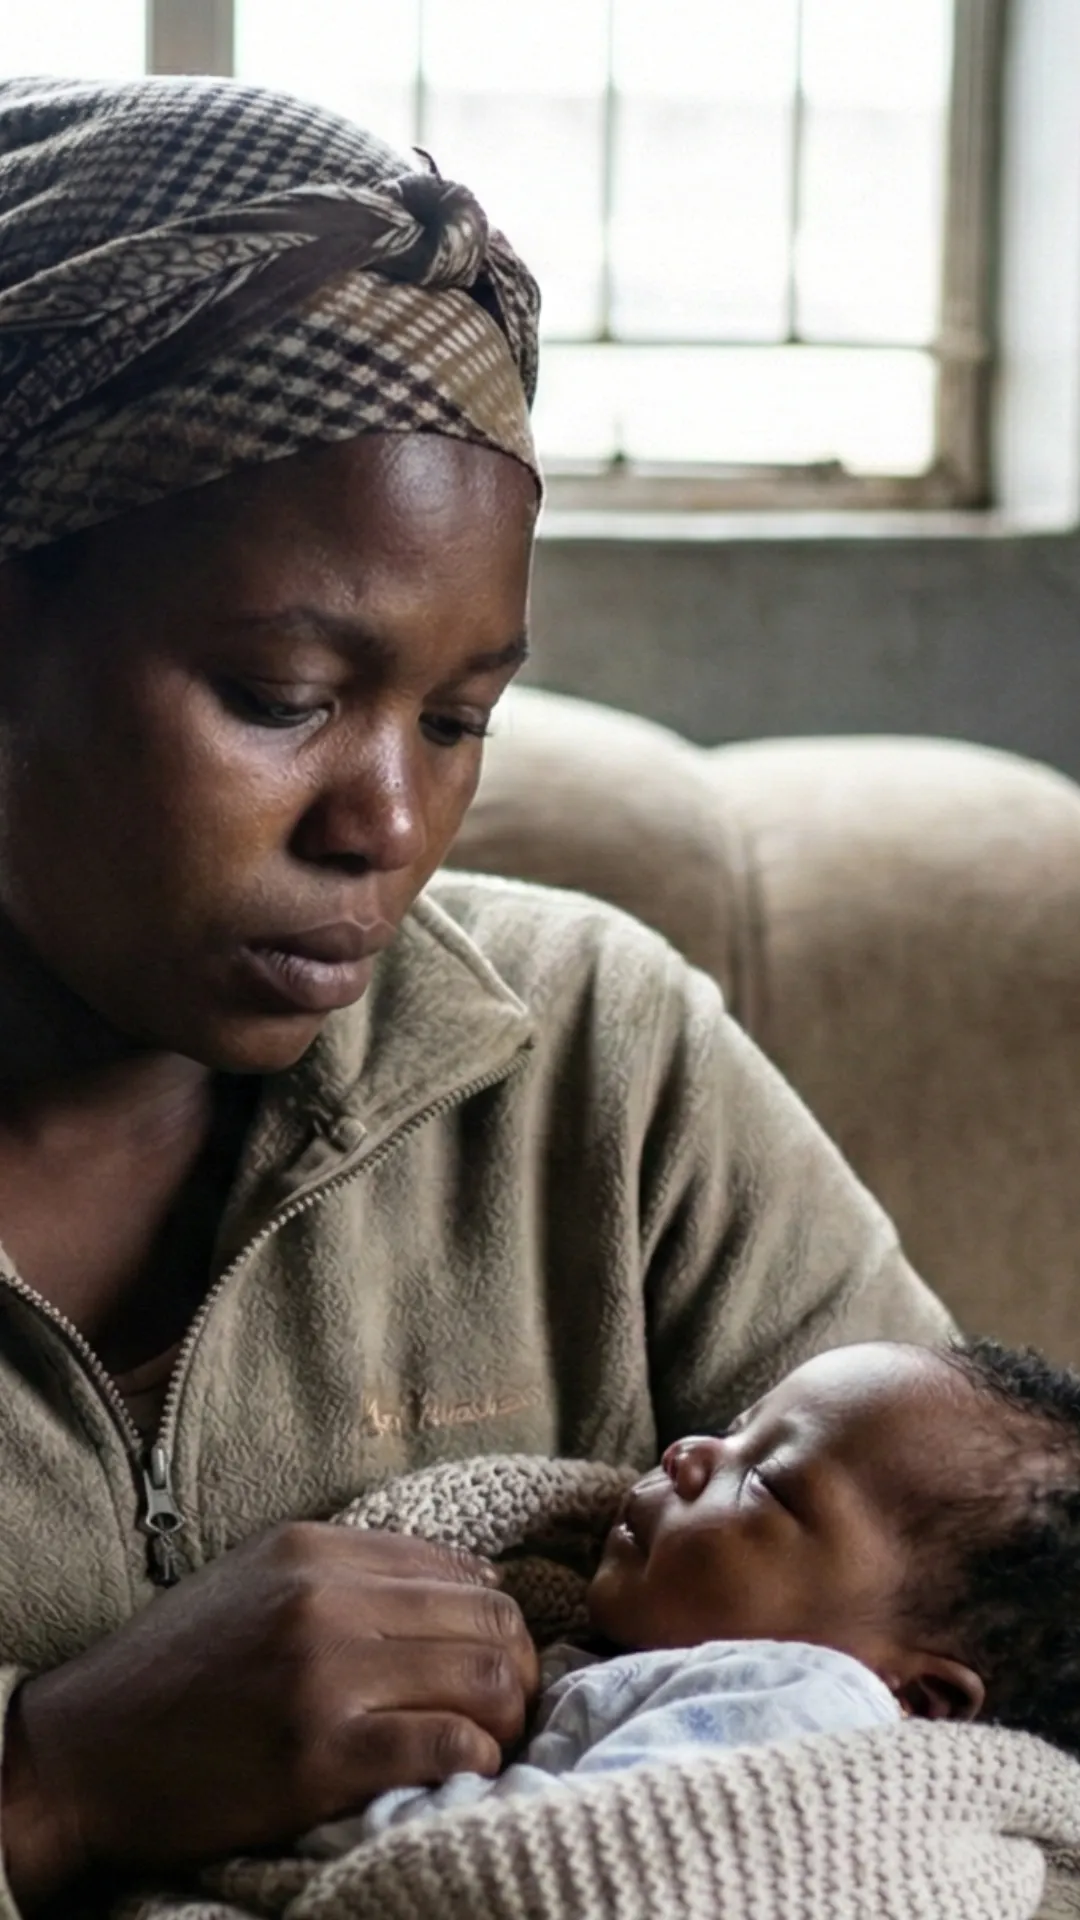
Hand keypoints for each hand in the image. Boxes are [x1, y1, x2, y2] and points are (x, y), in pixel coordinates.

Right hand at [1, 1523, 538, 1908]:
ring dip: (506, 1716)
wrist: (85, 1752)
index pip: (461, 1568)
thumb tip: (474, 1580)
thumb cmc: (177, 1669)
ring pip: (485, 1677)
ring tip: (490, 1741)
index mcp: (315, 1549)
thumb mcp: (260, 1581)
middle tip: (510, 1707)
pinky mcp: (319, 1755)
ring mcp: (324, 1676)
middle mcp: (326, 1600)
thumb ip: (357, 1570)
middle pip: (489, 1620)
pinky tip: (462, 1772)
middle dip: (519, 1667)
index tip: (494, 1657)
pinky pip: (445, 1745)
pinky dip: (474, 1761)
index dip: (497, 1618)